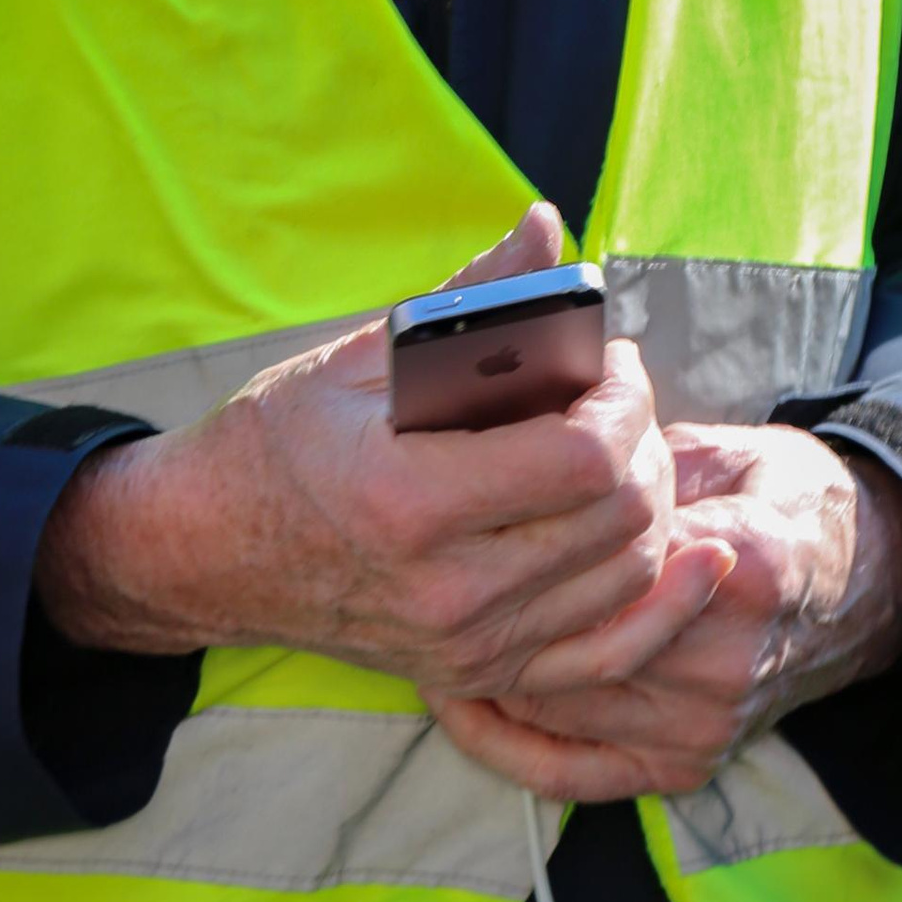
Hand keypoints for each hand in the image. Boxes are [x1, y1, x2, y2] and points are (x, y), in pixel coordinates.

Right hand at [34, 204, 731, 703]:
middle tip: (621, 393)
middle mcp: (449, 591)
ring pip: (627, 582)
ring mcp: (466, 646)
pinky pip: (604, 658)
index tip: (610, 358)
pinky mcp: (475, 676)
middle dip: (647, 441)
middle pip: (620, 521)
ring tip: (625, 449)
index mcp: (413, 501)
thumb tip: (548, 225)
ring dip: (654, 506)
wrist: (207, 552)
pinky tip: (695, 560)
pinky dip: (661, 608)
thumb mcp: (357, 356)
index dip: (624, 400)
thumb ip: (470, 296)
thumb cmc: (277, 441)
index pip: (583, 460)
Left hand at [429, 418, 901, 802]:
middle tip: (421, 554)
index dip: (535, 515)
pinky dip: (506, 741)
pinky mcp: (685, 764)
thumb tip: (549, 426)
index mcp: (743, 561)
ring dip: (484, 661)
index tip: (470, 489)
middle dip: (497, 590)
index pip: (613, 545)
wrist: (853, 584)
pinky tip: (454, 702)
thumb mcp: (723, 448)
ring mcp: (704, 723)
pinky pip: (574, 769)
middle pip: (574, 629)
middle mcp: (723, 658)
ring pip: (560, 696)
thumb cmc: (779, 498)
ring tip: (413, 615)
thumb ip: (645, 453)